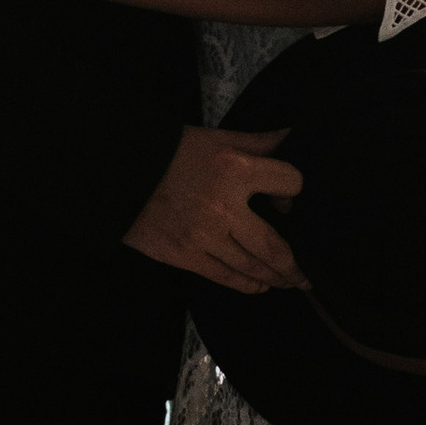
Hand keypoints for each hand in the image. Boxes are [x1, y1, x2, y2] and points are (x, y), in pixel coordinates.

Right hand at [123, 125, 305, 295]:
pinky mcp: (184, 255)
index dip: (293, 190)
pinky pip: (225, 276)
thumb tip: (290, 138)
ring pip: (252, 266)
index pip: (288, 183)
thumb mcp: (216, 138)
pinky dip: (246, 284)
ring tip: (287, 283)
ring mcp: (204, 236)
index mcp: (235, 170)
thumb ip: (256, 142)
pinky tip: (258, 286)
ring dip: (275, 278)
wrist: (119, 173)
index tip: (288, 198)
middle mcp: (224, 207)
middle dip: (294, 266)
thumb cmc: (169, 152)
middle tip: (305, 277)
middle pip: (274, 246)